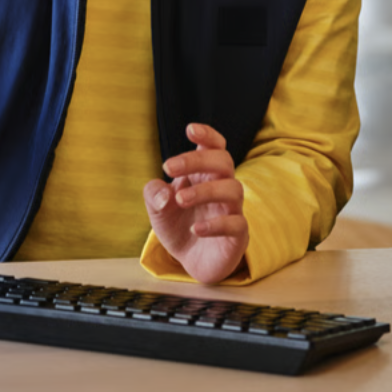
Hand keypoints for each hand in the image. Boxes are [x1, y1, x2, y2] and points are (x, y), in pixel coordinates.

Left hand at [144, 122, 248, 283]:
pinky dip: (216, 224)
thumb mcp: (157, 209)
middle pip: (224, 161)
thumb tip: (164, 193)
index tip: (190, 130)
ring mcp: (232, 210)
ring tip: (180, 199)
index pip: (215, 147)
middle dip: (198, 160)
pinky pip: (236, 224)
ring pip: (233, 189)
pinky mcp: (238, 235)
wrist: (190, 261)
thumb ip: (153, 194)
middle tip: (169, 167)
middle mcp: (222, 187)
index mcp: (205, 175)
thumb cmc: (179, 226)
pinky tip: (195, 229)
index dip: (207, 135)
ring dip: (206, 190)